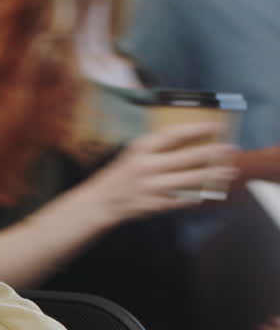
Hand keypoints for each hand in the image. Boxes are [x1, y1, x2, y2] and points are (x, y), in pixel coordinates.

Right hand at [86, 121, 238, 226]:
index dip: (196, 129)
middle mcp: (146, 167)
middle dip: (211, 152)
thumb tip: (191, 140)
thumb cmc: (121, 174)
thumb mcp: (134, 153)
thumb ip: (158, 147)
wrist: (101, 201)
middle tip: (229, 148)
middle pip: (185, 158)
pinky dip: (196, 196)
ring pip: (187, 180)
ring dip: (210, 175)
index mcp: (140, 149)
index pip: (173, 135)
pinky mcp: (154, 204)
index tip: (215, 126)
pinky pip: (180, 199)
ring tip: (228, 171)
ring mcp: (150, 187)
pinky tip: (209, 192)